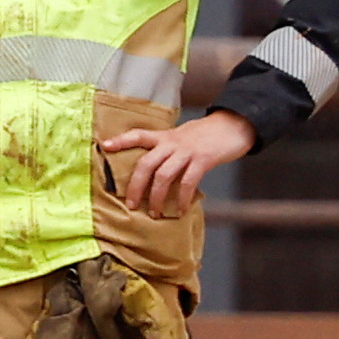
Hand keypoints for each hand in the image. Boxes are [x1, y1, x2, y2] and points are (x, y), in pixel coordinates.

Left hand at [100, 107, 257, 214]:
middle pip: (146, 164)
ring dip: (157, 197)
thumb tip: (154, 170)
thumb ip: (167, 148)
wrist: (235, 125)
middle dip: (136, 186)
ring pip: (164, 175)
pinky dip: (183, 198)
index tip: (104, 146)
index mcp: (165, 136)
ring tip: (155, 213)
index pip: (138, 135)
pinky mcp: (203, 159)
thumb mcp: (182, 136)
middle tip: (131, 204)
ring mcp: (187, 151)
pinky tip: (182, 210)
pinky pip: (188, 182)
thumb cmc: (206, 134)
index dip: (121, 140)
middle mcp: (172, 143)